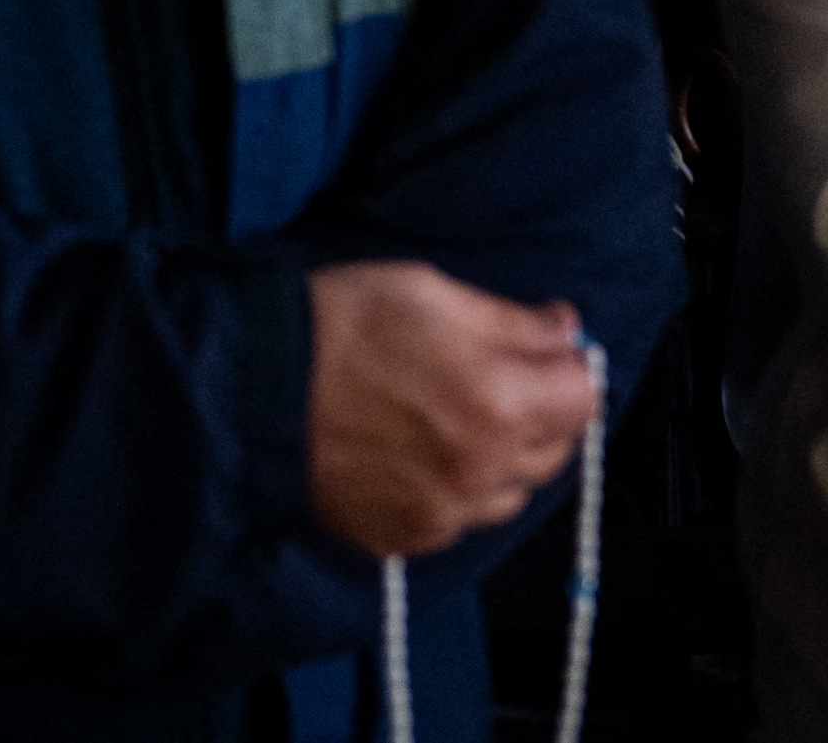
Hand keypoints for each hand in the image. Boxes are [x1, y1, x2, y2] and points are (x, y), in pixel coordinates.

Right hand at [307, 260, 598, 558]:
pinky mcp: (408, 537)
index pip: (584, 394)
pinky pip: (462, 517)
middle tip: (487, 378)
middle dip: (539, 410)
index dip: (563, 365)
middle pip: (557, 447)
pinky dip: (455, 488)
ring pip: (513, 489)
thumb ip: (509, 319)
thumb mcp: (423, 290)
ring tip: (447, 419)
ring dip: (501, 456)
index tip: (536, 350)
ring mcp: (447, 511)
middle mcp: (484, 467)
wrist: (244, 387)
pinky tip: (414, 454)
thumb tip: (566, 331)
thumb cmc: (331, 324)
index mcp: (498, 400)